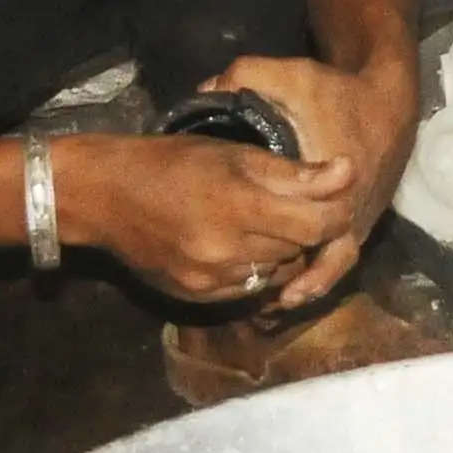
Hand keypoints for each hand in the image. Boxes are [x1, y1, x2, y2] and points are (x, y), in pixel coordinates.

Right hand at [59, 131, 359, 303]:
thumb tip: (348, 172)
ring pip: (278, 273)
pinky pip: (249, 289)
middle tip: (300, 205)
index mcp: (238, 206)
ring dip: (284, 251)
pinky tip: (241, 244)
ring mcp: (211, 281)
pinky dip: (256, 268)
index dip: (335, 212)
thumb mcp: (234, 154)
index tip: (335, 197)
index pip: (316, 225)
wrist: (104, 197)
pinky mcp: (199, 298)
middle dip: (309, 229)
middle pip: (299, 250)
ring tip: (266, 222)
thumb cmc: (171, 163)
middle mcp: (227, 252)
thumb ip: (293, 173)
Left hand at [212, 51, 418, 309]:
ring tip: (279, 302)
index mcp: (331, 183)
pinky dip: (320, 268)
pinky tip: (295, 278)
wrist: (390, 100)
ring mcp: (360, 218)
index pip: (309, 226)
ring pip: (335, 264)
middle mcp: (351, 210)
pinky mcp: (363, 219)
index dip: (279, 246)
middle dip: (299, 282)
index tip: (251, 261)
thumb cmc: (338, 92)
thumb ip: (246, 78)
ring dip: (310, 282)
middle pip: (328, 260)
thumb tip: (204, 90)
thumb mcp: (292, 77)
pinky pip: (341, 253)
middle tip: (266, 301)